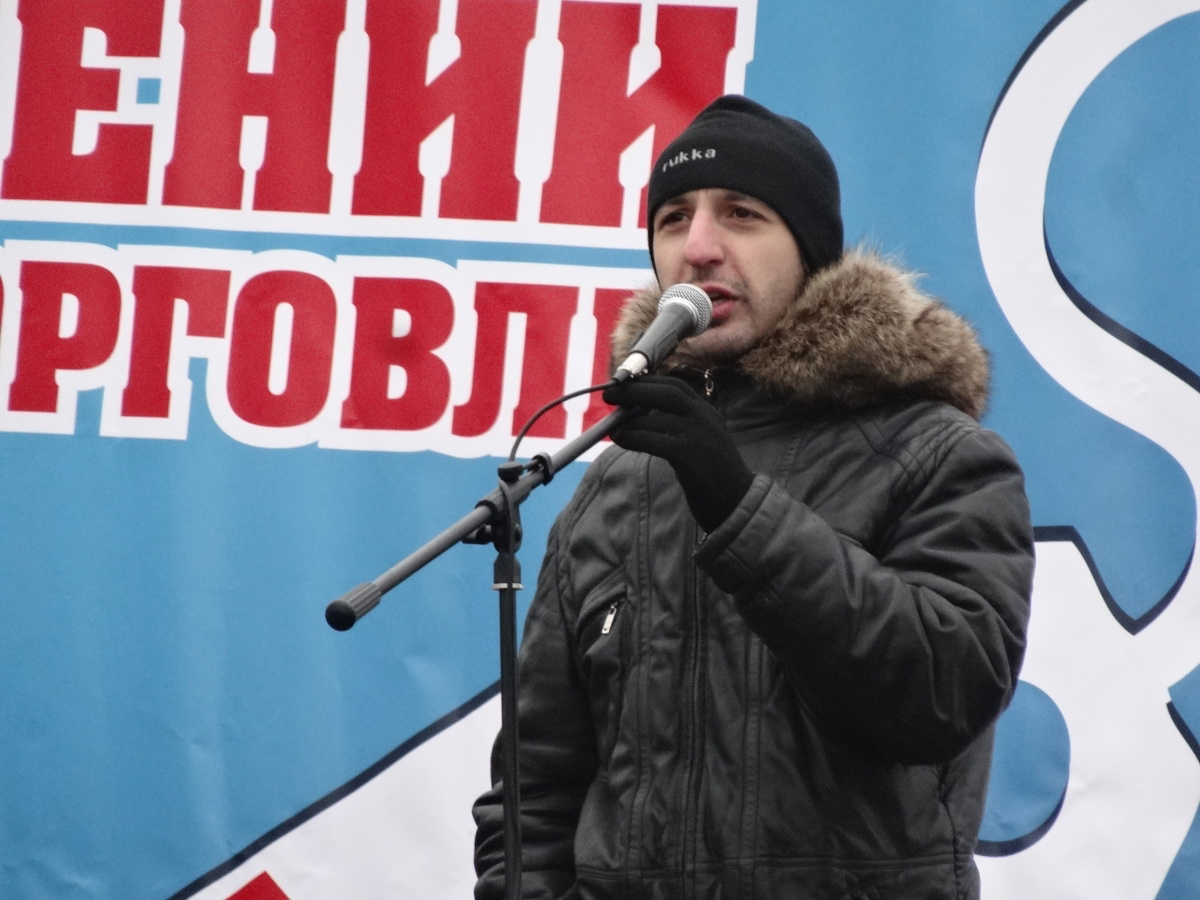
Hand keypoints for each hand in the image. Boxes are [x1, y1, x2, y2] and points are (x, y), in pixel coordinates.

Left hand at [602, 375, 753, 531]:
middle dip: (635, 390)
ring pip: (659, 418)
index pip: (676, 386)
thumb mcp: (699, 441)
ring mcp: (700, 436)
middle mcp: (706, 418)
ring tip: (612, 427)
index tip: (623, 384)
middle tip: (609, 395)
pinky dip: (635, 437)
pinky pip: (657, 441)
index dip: (647, 382)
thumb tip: (635, 416)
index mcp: (707, 412)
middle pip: (668, 393)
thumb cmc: (712, 475)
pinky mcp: (692, 457)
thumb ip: (676, 426)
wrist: (738, 503)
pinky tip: (621, 440)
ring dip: (630, 420)